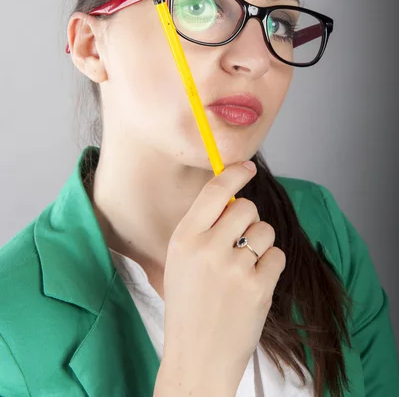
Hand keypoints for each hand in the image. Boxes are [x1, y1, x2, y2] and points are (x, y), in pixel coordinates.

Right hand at [158, 160, 285, 395]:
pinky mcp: (257, 288)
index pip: (214, 191)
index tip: (248, 167)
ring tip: (245, 267)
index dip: (235, 174)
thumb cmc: (189, 307)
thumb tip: (233, 196)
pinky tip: (254, 285)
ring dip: (261, 244)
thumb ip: (202, 229)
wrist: (197, 358)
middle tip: (241, 241)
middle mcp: (207, 248)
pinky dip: (270, 267)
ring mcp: (233, 268)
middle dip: (249, 219)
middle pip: (246, 207)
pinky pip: (277, 256)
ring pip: (265, 230)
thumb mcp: (181, 261)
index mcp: (184, 238)